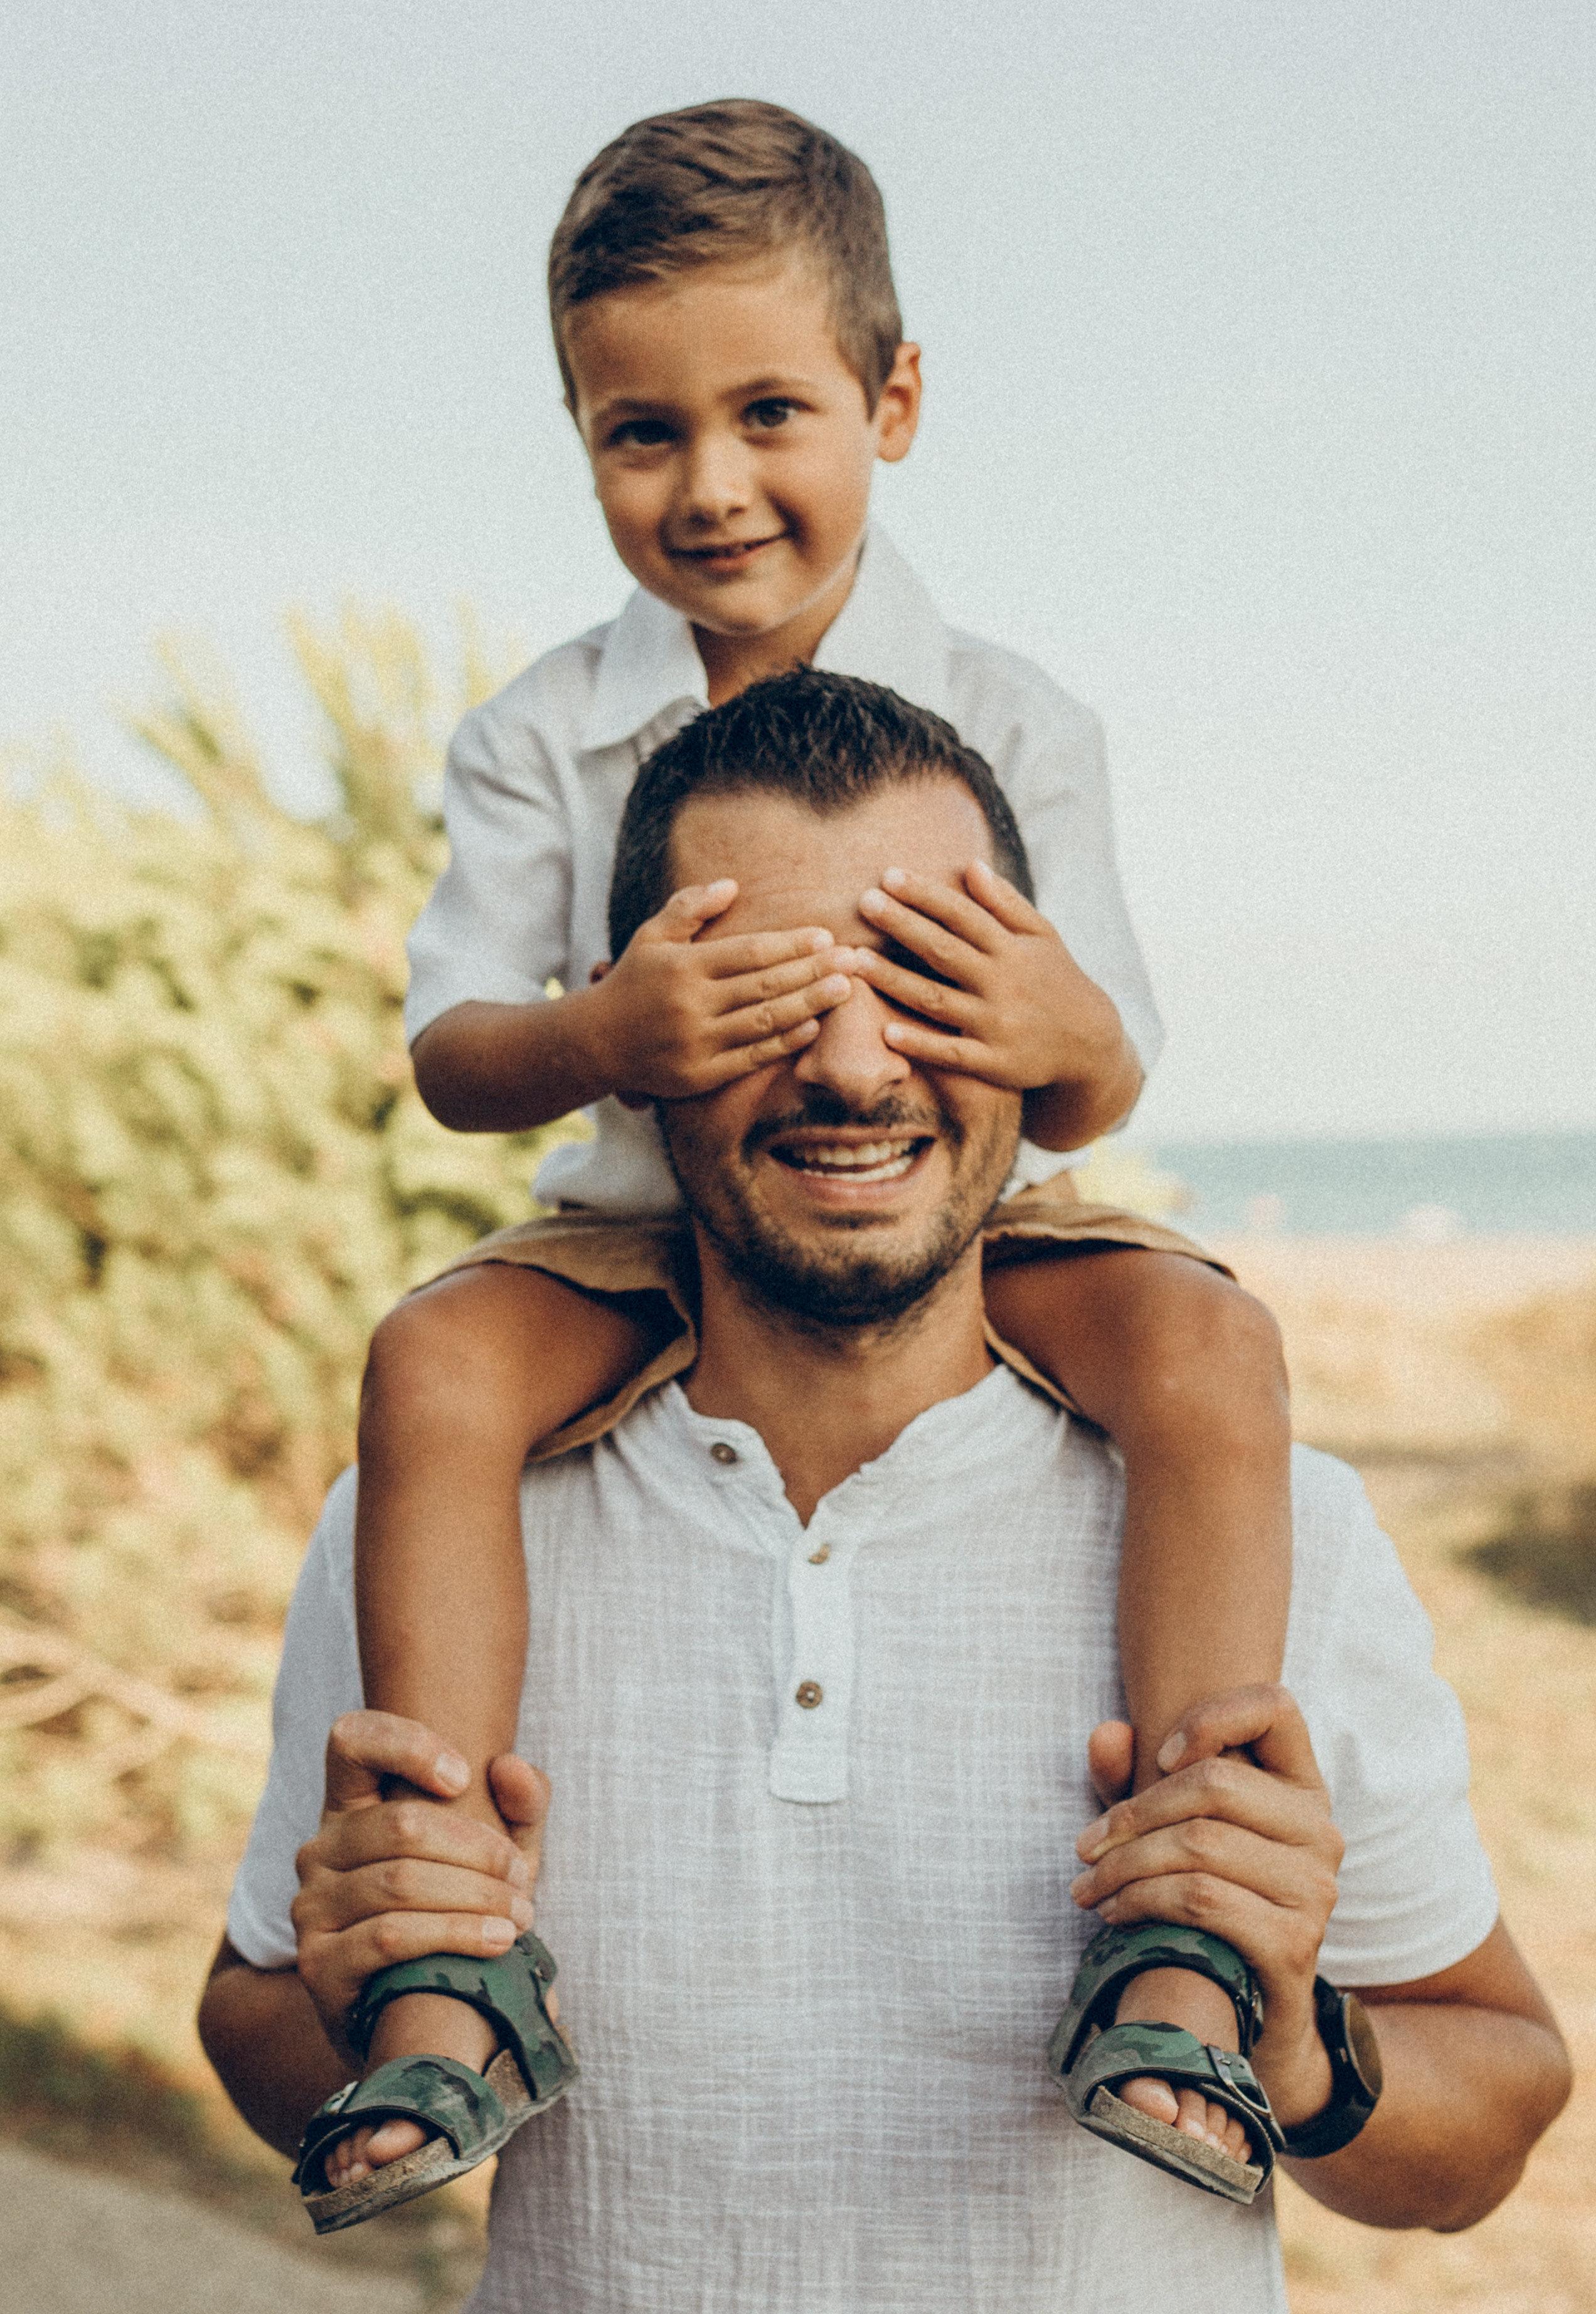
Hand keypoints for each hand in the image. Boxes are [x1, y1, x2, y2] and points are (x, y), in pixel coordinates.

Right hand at [291, 1710, 548, 2068]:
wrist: (418, 2014)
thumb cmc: (459, 1912)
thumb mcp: (497, 1855)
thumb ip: (520, 1805)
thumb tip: (509, 1766)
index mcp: (351, 1805)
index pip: (352, 1739)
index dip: (407, 1745)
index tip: (463, 1776)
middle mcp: (319, 1849)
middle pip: (401, 1824)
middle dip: (478, 1850)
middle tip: (523, 1877)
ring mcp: (311, 1908)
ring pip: (400, 1882)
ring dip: (476, 1897)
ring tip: (521, 1915)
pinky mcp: (318, 1965)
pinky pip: (391, 1937)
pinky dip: (456, 1935)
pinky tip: (498, 1942)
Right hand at [593, 881, 856, 1100]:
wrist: (593, 1043)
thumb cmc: (631, 982)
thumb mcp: (651, 937)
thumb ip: (689, 908)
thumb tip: (731, 885)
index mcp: (683, 966)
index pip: (749, 952)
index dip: (791, 945)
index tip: (825, 937)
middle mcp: (690, 1004)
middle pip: (764, 986)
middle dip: (812, 972)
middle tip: (853, 960)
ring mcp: (696, 1042)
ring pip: (764, 1021)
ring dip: (808, 1005)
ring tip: (843, 989)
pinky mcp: (699, 1075)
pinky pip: (751, 1057)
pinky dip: (784, 1042)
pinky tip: (812, 1026)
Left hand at [848, 860, 1126, 1104]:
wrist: (1091, 1043)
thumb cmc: (1057, 981)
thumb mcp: (1043, 937)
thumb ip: (1006, 904)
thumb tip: (971, 866)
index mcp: (1011, 950)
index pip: (962, 915)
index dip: (925, 895)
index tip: (888, 875)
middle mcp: (1002, 984)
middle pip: (943, 951)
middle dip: (902, 926)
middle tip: (864, 902)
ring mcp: (996, 1024)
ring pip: (937, 1000)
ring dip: (894, 980)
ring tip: (855, 961)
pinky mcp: (993, 1061)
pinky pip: (951, 1053)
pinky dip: (921, 1043)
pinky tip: (887, 1031)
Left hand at [1069, 1686, 1344, 2129]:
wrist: (1254, 2018)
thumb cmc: (1205, 1906)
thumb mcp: (1167, 1834)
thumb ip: (1132, 1780)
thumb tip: (1106, 1734)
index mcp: (1300, 1788)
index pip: (1275, 1705)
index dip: (1211, 1715)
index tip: (1157, 1756)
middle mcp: (1320, 1830)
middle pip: (1214, 1782)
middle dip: (1131, 1814)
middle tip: (1082, 1848)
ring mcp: (1316, 1889)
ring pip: (1199, 1845)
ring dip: (1123, 1866)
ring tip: (1087, 1889)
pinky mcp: (1295, 1944)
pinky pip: (1201, 1901)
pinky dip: (1142, 1902)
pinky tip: (1116, 1915)